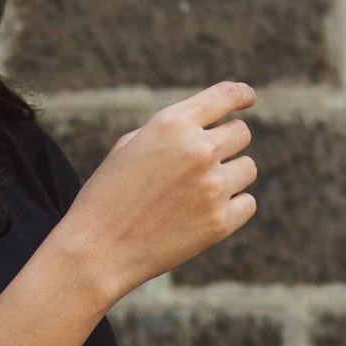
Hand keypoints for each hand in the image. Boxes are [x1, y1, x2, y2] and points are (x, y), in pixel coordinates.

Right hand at [64, 81, 257, 302]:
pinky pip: (247, 203)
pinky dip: (232, 207)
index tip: (248, 98)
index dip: (241, 94)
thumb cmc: (106, 197)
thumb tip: (208, 128)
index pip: (225, 95)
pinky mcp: (220, 222)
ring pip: (247, 168)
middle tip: (202, 165)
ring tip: (196, 194)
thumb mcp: (129, 147)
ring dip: (230, 176)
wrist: (97, 251)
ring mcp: (213, 186)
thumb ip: (172, 131)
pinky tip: (203, 215)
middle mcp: (198, 150)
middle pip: (241, 133)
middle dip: (226, 144)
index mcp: (172, 124)